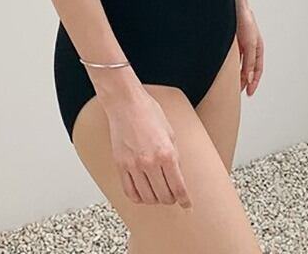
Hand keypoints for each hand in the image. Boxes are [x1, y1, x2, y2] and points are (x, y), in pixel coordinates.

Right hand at [104, 88, 192, 209]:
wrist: (125, 102)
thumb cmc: (148, 111)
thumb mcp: (170, 133)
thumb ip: (174, 156)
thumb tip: (177, 175)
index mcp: (166, 153)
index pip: (178, 187)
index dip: (185, 200)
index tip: (187, 205)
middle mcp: (150, 162)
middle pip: (164, 196)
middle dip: (171, 199)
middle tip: (173, 196)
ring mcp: (133, 165)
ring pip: (147, 198)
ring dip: (155, 199)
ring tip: (158, 193)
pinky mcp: (120, 165)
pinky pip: (130, 192)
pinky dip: (138, 197)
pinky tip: (143, 193)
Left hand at [235, 0, 262, 95]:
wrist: (234, 6)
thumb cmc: (245, 21)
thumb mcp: (250, 45)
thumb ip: (250, 62)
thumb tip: (249, 78)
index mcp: (258, 49)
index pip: (258, 70)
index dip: (254, 82)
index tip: (249, 93)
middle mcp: (250, 48)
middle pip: (248, 68)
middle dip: (244, 80)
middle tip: (238, 91)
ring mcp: (242, 45)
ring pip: (240, 64)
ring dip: (237, 73)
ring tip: (231, 83)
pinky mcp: (233, 42)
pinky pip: (233, 57)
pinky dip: (231, 65)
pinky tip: (225, 70)